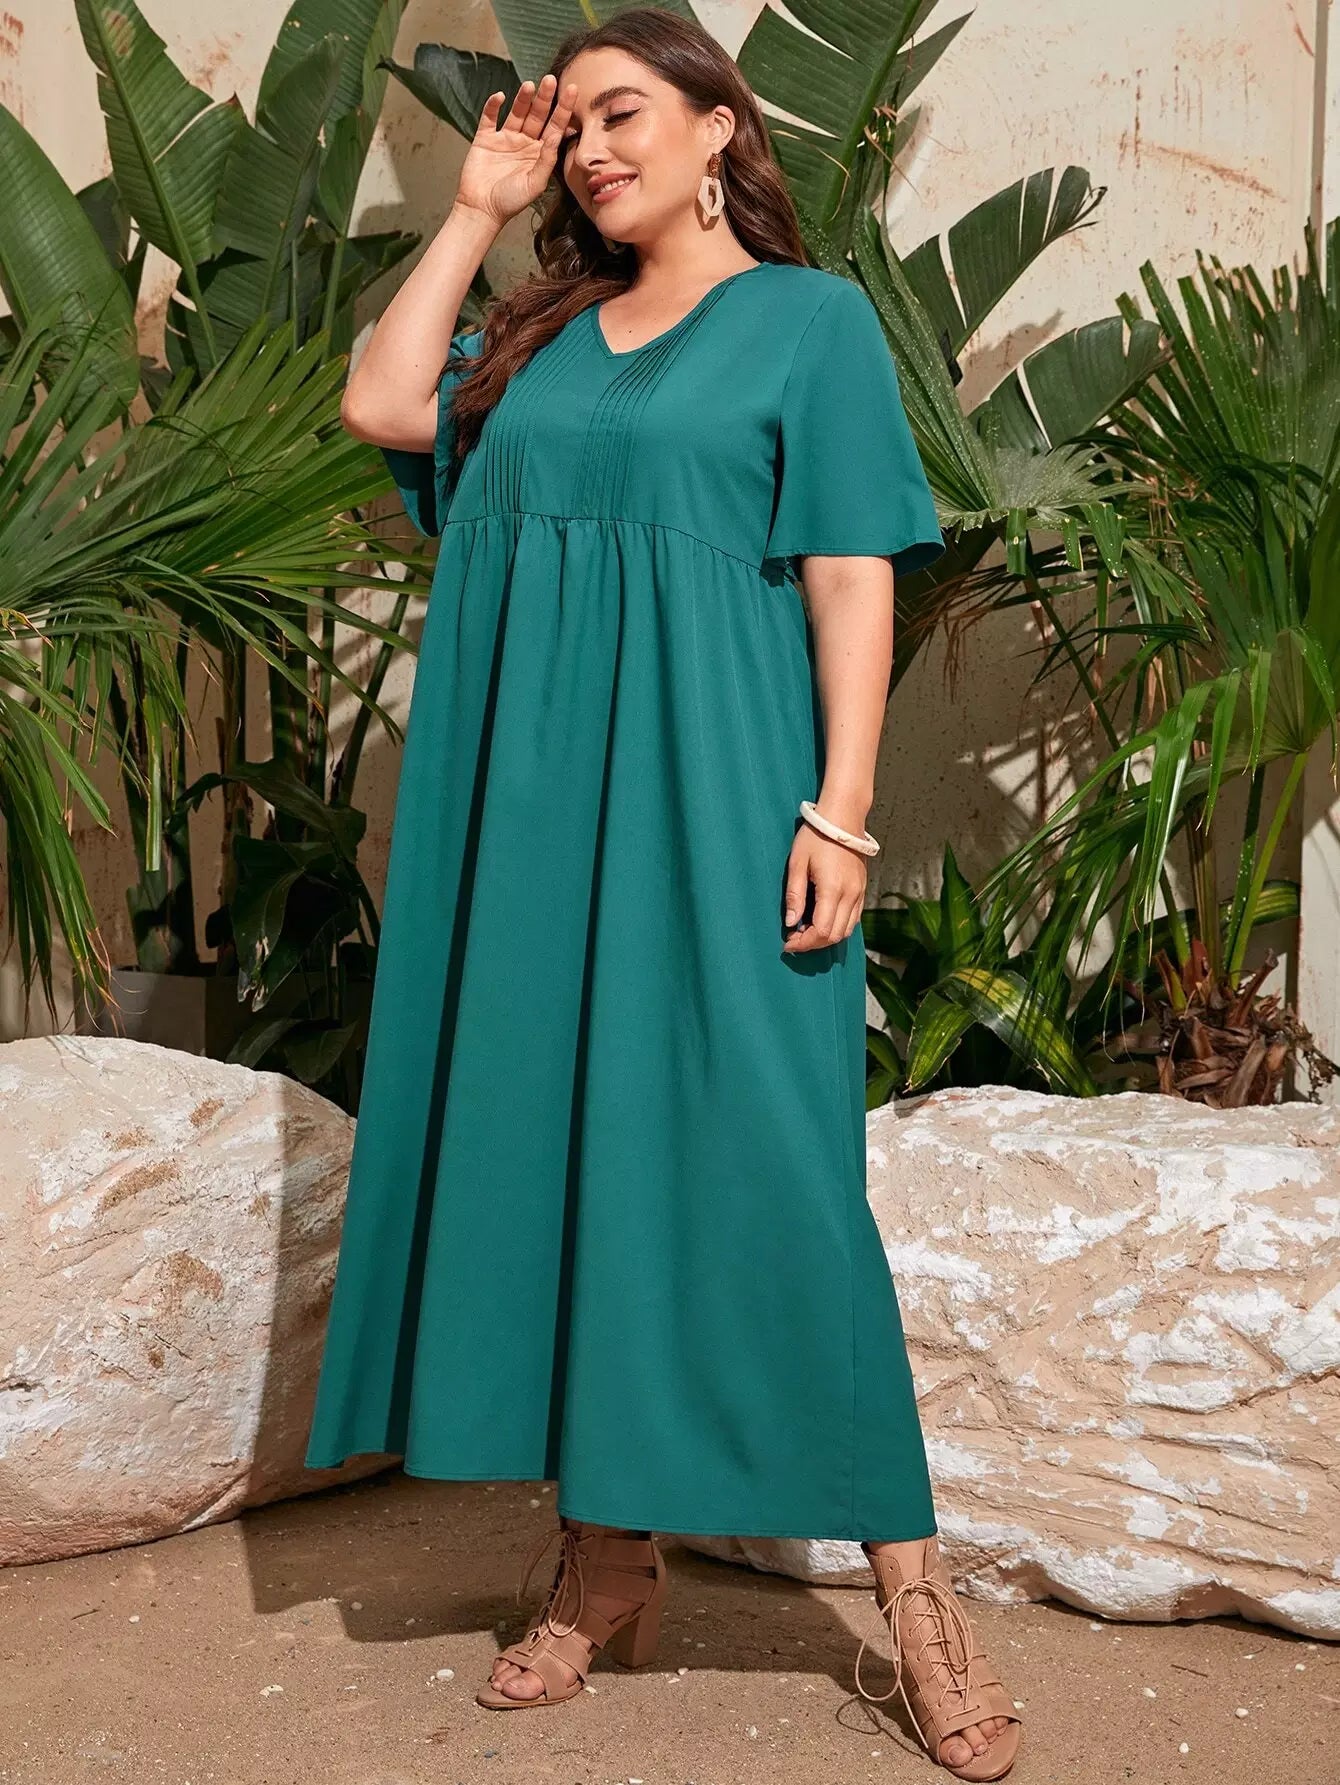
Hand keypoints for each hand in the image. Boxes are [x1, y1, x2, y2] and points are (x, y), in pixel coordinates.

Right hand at [455, 74, 576, 229]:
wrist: (482, 210)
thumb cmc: (510, 202)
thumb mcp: (534, 183)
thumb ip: (546, 160)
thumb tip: (557, 135)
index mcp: (539, 153)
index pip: (555, 126)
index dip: (563, 109)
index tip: (572, 90)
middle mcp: (524, 143)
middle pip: (537, 115)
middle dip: (544, 98)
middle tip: (551, 79)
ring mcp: (504, 139)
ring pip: (516, 113)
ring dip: (523, 99)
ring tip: (530, 85)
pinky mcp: (485, 139)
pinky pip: (490, 118)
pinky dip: (493, 106)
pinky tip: (500, 97)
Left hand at [781, 824, 867, 953]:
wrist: (843, 817)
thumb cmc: (816, 836)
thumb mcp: (797, 863)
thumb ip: (795, 895)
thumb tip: (791, 922)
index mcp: (832, 889)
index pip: (822, 931)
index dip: (804, 942)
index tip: (788, 942)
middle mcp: (850, 895)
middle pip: (835, 935)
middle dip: (813, 943)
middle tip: (794, 939)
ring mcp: (859, 893)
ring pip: (847, 930)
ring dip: (826, 937)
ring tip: (806, 932)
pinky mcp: (862, 889)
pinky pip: (854, 918)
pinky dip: (839, 927)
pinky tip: (822, 921)